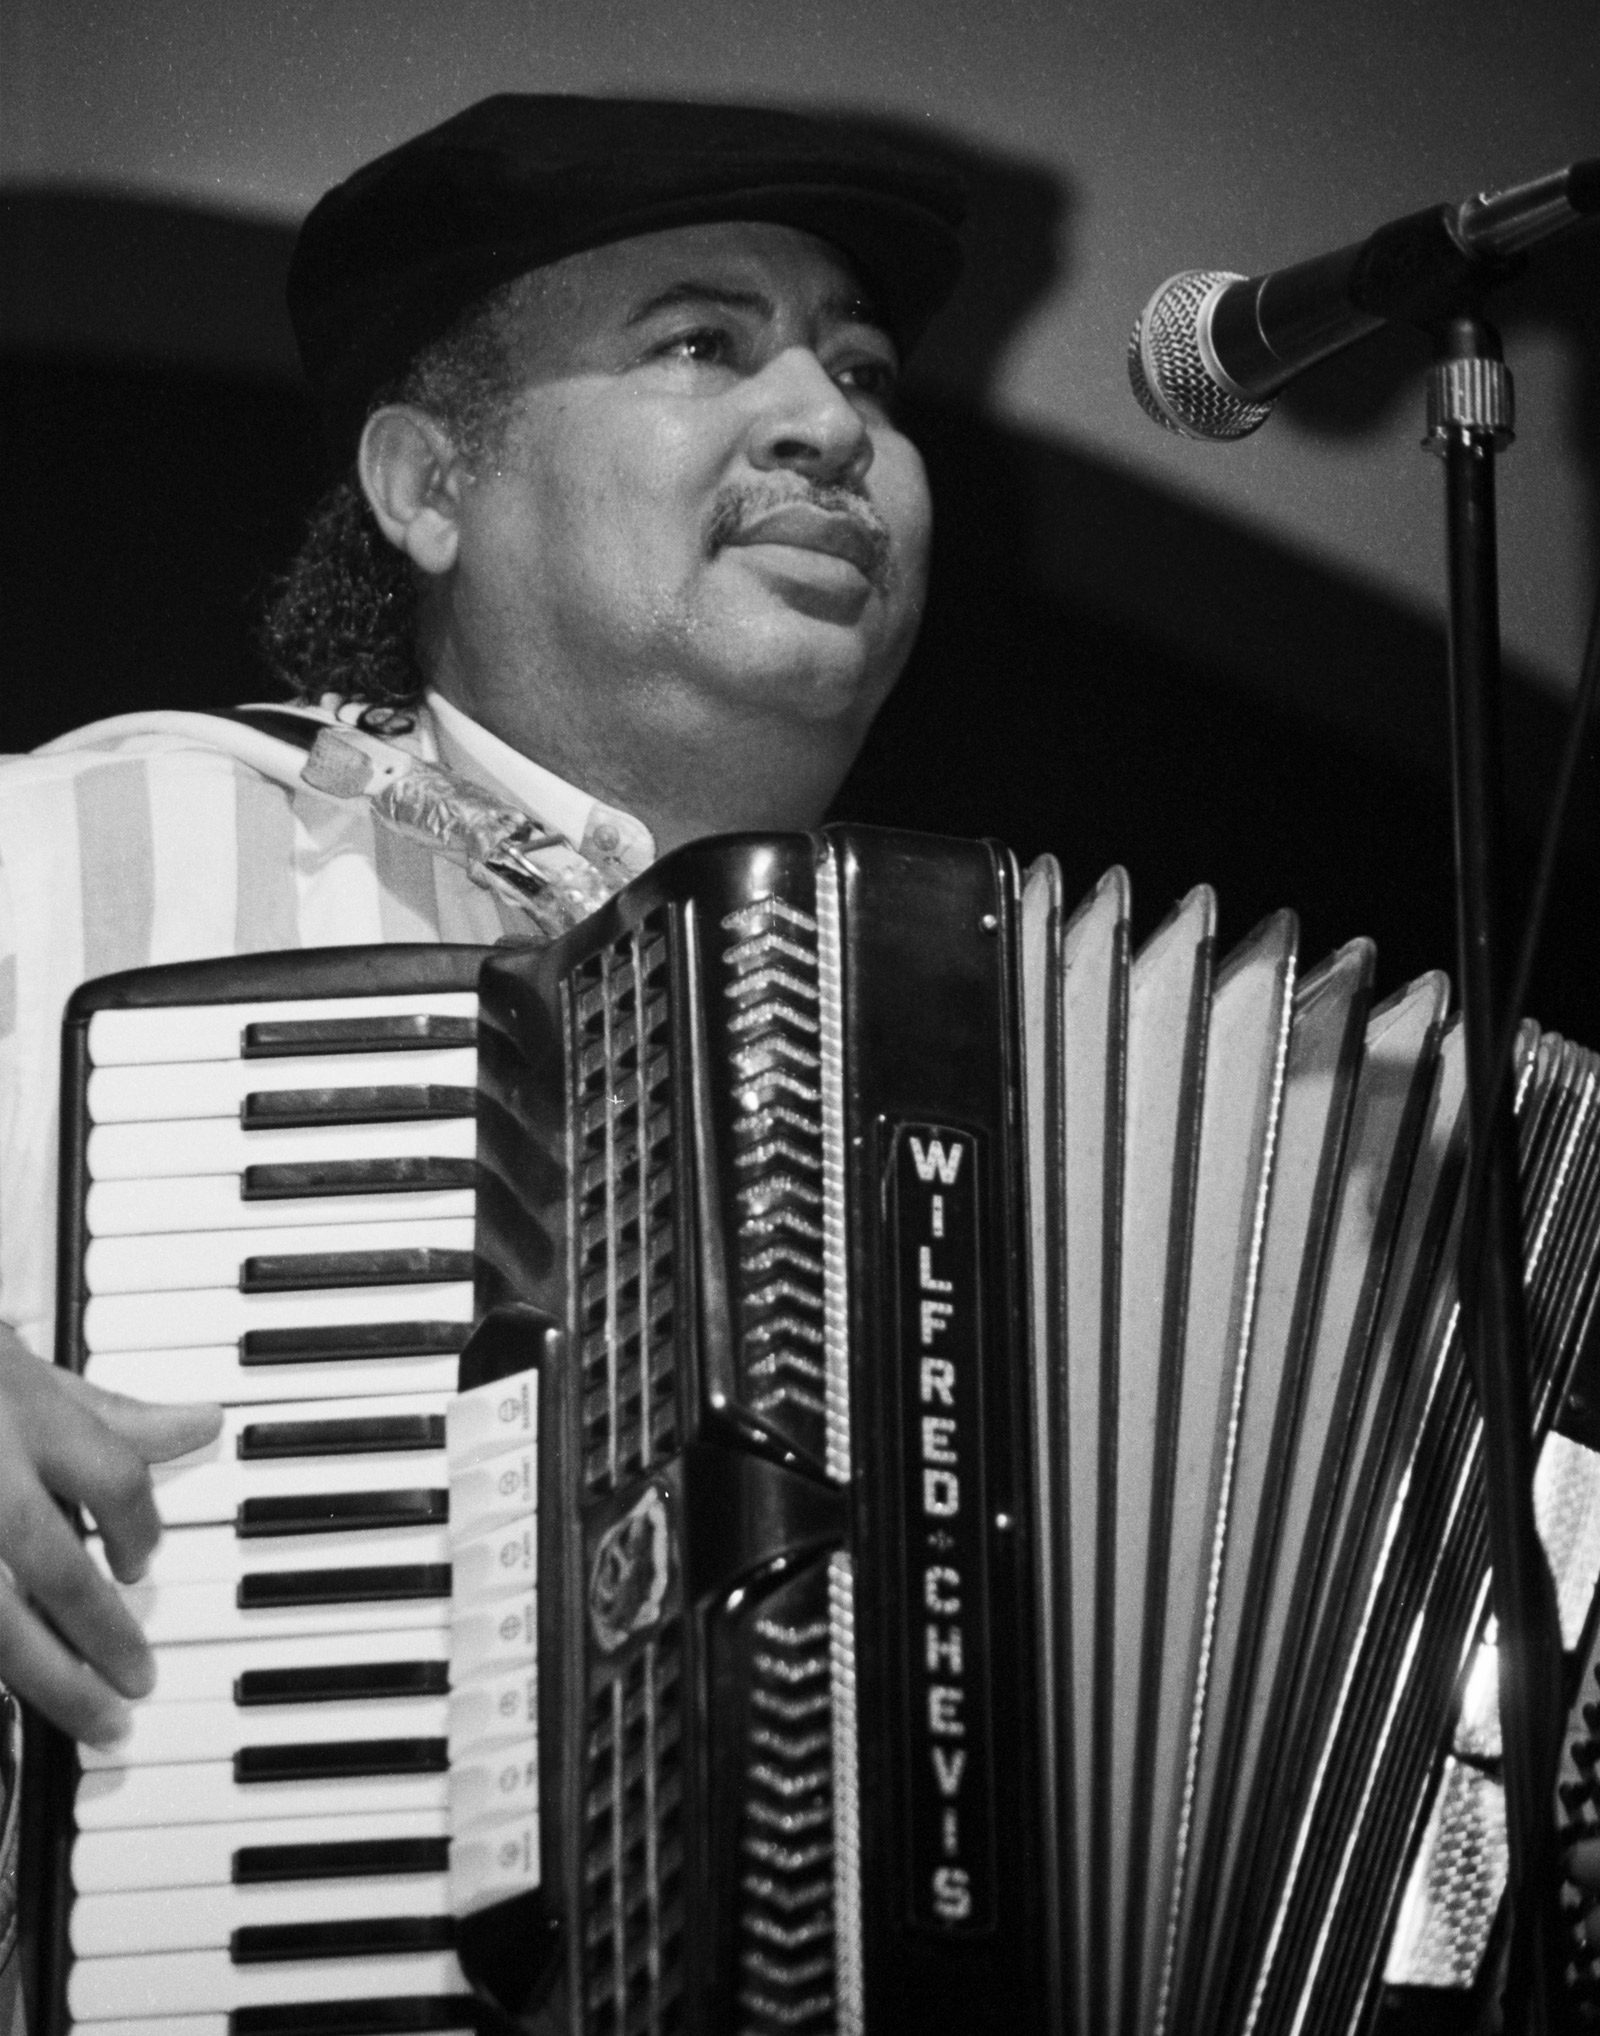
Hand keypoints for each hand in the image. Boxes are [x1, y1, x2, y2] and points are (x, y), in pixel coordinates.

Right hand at [0, 1324, 220, 1745]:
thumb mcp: (24, 1369)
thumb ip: (112, 1413)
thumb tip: (204, 1425)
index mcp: (25, 1416)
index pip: (116, 1480)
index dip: (140, 1531)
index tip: (141, 1565)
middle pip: (57, 1572)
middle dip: (106, 1636)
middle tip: (140, 1681)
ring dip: (51, 1680)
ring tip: (96, 1717)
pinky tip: (14, 1690)